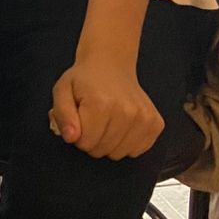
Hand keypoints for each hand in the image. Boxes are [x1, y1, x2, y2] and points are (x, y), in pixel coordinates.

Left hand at [50, 55, 164, 159]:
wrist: (111, 65)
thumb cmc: (84, 80)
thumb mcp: (62, 91)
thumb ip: (62, 115)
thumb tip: (70, 137)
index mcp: (100, 104)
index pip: (86, 143)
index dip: (77, 136)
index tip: (79, 122)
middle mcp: (126, 112)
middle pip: (103, 150)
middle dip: (92, 140)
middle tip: (92, 121)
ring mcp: (144, 118)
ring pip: (121, 153)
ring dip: (110, 143)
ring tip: (106, 122)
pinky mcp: (156, 123)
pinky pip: (138, 150)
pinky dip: (127, 143)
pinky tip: (121, 126)